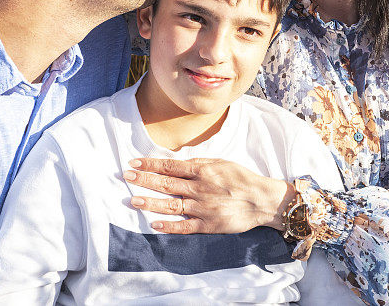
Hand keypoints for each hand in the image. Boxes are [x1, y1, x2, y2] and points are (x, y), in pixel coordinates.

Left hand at [125, 157, 295, 234]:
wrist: (262, 200)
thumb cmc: (241, 178)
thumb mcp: (221, 163)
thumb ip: (198, 163)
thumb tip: (175, 163)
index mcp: (203, 171)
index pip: (170, 167)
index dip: (150, 165)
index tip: (134, 163)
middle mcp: (200, 188)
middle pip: (167, 184)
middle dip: (144, 180)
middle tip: (126, 177)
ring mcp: (203, 208)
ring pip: (172, 206)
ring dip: (151, 203)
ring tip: (132, 200)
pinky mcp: (209, 225)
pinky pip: (185, 226)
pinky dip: (169, 226)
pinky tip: (154, 224)